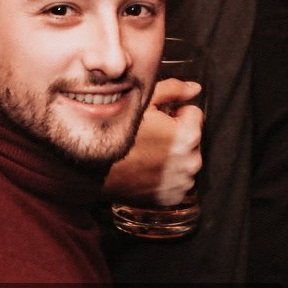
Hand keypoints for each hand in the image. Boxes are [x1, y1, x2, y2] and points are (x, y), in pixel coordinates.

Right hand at [102, 78, 202, 205]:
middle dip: (176, 135)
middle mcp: (191, 162)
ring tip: (147, 153)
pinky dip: (168, 175)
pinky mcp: (172, 198)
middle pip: (192, 138)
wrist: (93, 170)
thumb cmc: (116, 134)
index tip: (157, 120)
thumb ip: (174, 90)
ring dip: (173, 155)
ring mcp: (182, 183)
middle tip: (150, 137)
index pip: (193, 113)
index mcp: (188, 135)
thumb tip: (195, 89)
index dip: (174, 113)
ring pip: (186, 159)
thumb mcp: (143, 101)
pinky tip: (148, 169)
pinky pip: (179, 180)